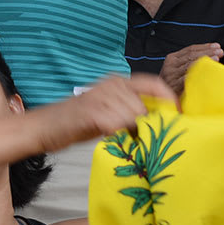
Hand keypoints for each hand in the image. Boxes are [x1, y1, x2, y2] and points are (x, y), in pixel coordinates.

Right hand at [34, 73, 176, 151]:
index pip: (152, 83)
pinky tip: (115, 141)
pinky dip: (120, 136)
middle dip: (150, 123)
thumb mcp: (108, 111)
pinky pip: (118, 125)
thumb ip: (130, 111)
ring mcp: (101, 97)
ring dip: (134, 132)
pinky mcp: (92, 113)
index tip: (178, 115)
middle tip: (148, 139)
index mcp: (117, 82)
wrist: (45, 127)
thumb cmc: (78, 122)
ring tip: (128, 142)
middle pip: (145, 105)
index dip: (168, 98)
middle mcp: (111, 85)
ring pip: (134, 116)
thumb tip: (158, 122)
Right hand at [158, 42, 221, 94]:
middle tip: (219, 52)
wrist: (161, 100)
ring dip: (205, 60)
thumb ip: (190, 61)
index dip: (205, 46)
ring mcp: (171, 75)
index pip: (190, 49)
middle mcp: (170, 65)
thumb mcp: (179, 69)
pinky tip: (207, 71)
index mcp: (172, 58)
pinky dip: (198, 73)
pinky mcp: (174, 85)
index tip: (216, 46)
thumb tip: (211, 56)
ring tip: (216, 59)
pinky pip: (187, 77)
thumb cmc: (173, 84)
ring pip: (190, 64)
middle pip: (191, 55)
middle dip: (207, 52)